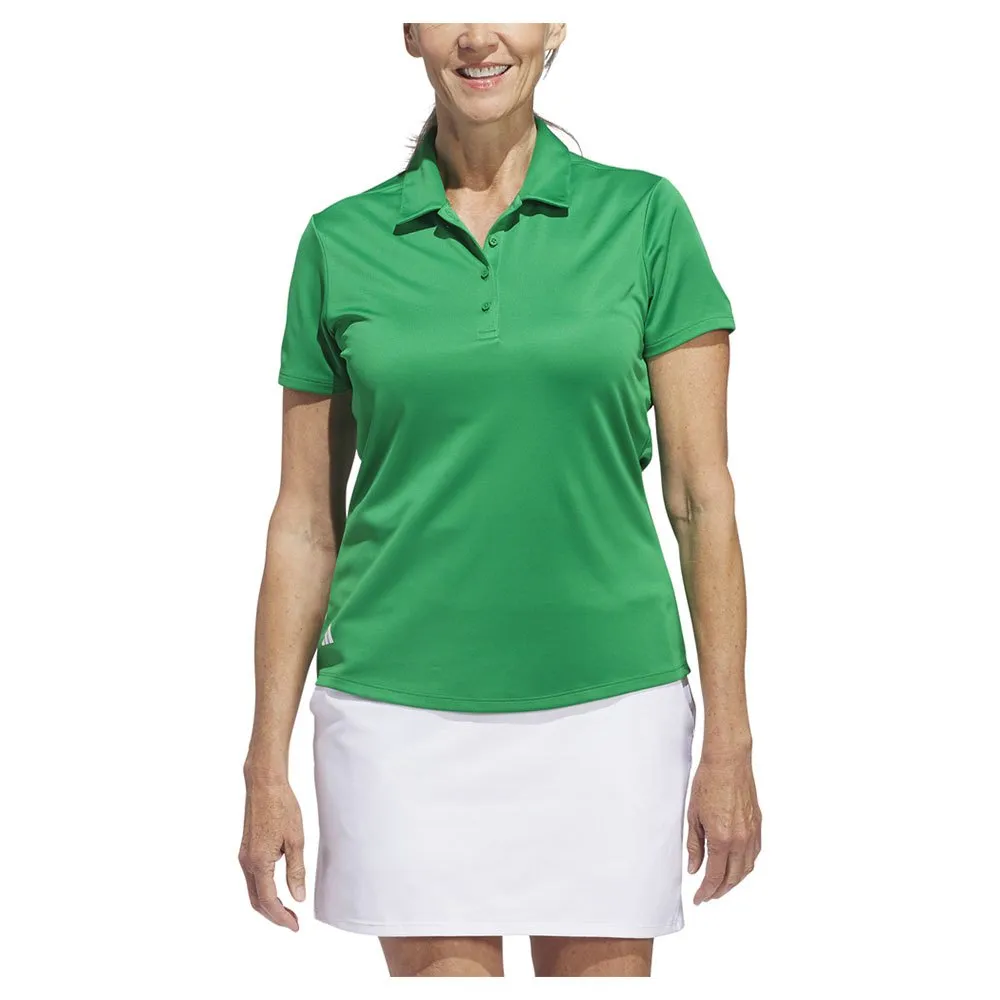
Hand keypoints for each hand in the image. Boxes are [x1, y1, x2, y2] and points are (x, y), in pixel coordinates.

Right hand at [238, 775, 307, 929]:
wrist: (264, 784)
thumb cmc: (282, 807)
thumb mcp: (296, 839)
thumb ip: (296, 870)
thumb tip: (298, 897)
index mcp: (259, 862)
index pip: (268, 901)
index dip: (281, 917)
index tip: (295, 926)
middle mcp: (247, 862)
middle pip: (256, 901)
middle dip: (274, 916)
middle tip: (293, 922)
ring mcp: (244, 856)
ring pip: (253, 890)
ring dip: (268, 904)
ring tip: (288, 909)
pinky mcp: (246, 849)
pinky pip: (252, 878)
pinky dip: (263, 890)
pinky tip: (277, 889)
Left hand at [686, 748, 761, 903]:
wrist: (728, 762)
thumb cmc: (708, 782)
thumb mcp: (693, 815)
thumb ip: (695, 845)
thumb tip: (694, 868)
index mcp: (722, 839)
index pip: (715, 876)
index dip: (706, 891)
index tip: (699, 898)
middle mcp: (741, 840)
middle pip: (733, 877)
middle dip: (720, 890)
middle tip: (708, 895)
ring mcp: (752, 833)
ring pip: (746, 869)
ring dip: (734, 881)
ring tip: (721, 885)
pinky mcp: (758, 825)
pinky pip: (754, 854)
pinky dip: (745, 866)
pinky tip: (737, 866)